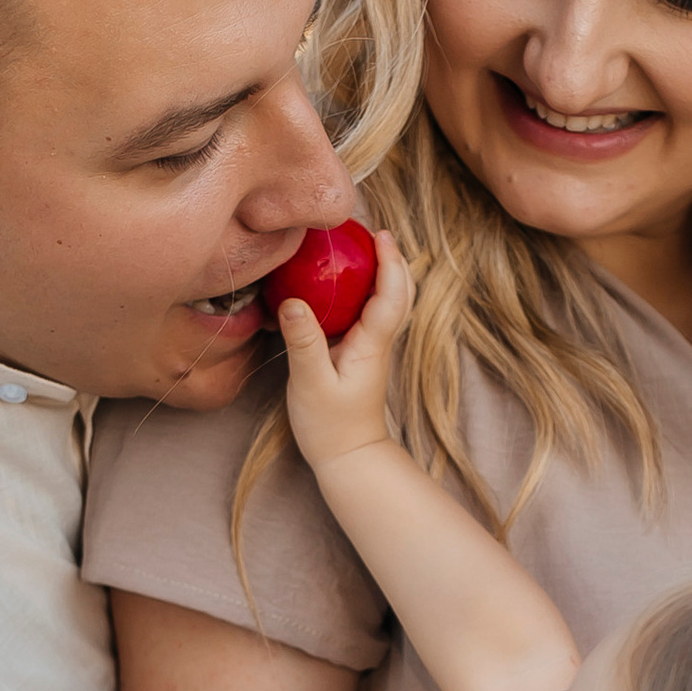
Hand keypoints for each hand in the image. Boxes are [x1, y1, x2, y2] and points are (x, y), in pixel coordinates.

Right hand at [276, 241, 411, 475]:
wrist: (348, 458)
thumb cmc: (331, 426)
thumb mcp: (311, 383)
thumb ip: (303, 341)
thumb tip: (292, 300)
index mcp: (371, 343)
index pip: (391, 294)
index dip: (390, 261)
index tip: (380, 233)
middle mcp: (377, 341)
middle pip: (399, 292)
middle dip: (391, 260)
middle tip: (370, 233)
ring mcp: (370, 348)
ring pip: (384, 302)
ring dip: (378, 273)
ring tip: (354, 250)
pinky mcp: (358, 355)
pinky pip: (365, 314)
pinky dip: (359, 292)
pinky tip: (334, 286)